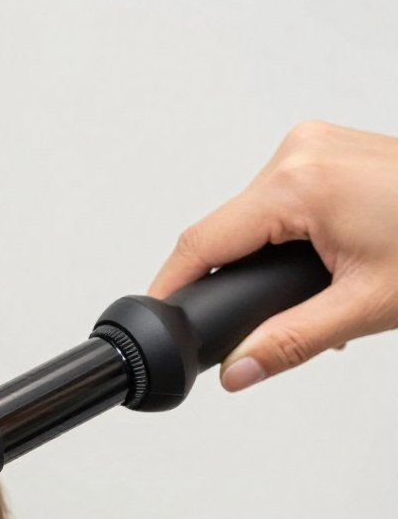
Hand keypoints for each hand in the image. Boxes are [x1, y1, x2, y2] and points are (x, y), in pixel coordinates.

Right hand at [149, 121, 397, 390]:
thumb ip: (287, 344)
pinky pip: (281, 198)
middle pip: (225, 231)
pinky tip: (319, 266)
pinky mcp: (328, 151)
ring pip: (252, 216)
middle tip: (259, 327)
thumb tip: (237, 372)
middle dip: (233, 281)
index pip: (201, 243)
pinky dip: (286, 238)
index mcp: (297, 183)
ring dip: (262, 261)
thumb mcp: (364, 306)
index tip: (154, 317)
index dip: (170, 287)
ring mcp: (315, 146)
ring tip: (308, 297)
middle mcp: (299, 152)